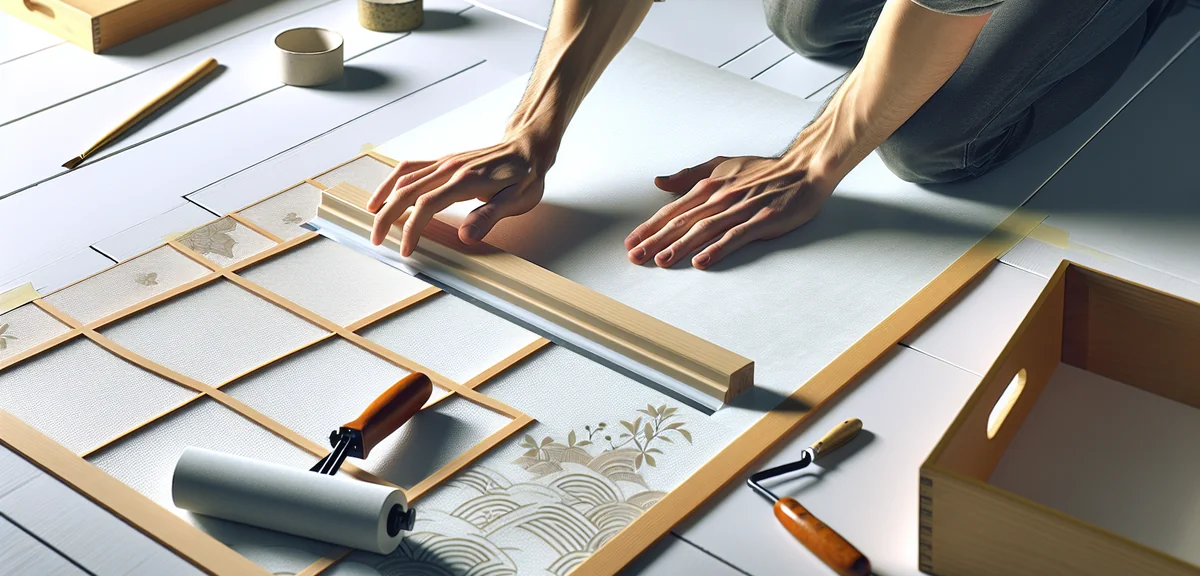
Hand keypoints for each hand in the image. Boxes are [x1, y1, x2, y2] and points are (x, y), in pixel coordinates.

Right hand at [368, 133, 555, 255]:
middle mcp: (450, 168)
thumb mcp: (517, 201)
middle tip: (376, 238)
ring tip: (373, 216)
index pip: (427, 205)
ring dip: (385, 196)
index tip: (406, 249)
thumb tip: (466, 236)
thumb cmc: (525, 175)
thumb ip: (489, 216)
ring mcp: (445, 162)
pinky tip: (388, 192)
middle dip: (387, 216)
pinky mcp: (445, 160)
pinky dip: (394, 180)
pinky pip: (412, 167)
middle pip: (407, 190)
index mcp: (466, 180)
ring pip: (404, 176)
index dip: (412, 229)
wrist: (528, 146)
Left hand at [625, 155, 835, 269]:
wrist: (805, 168)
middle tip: (635, 257)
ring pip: (704, 229)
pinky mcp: (762, 220)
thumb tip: (660, 181)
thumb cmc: (764, 170)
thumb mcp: (723, 164)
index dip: (650, 226)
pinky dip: (717, 249)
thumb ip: (690, 175)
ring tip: (661, 261)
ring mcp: (741, 209)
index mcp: (710, 186)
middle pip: (683, 221)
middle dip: (656, 240)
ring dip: (681, 246)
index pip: (673, 210)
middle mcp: (721, 197)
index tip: (630, 241)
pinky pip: (735, 236)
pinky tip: (702, 261)